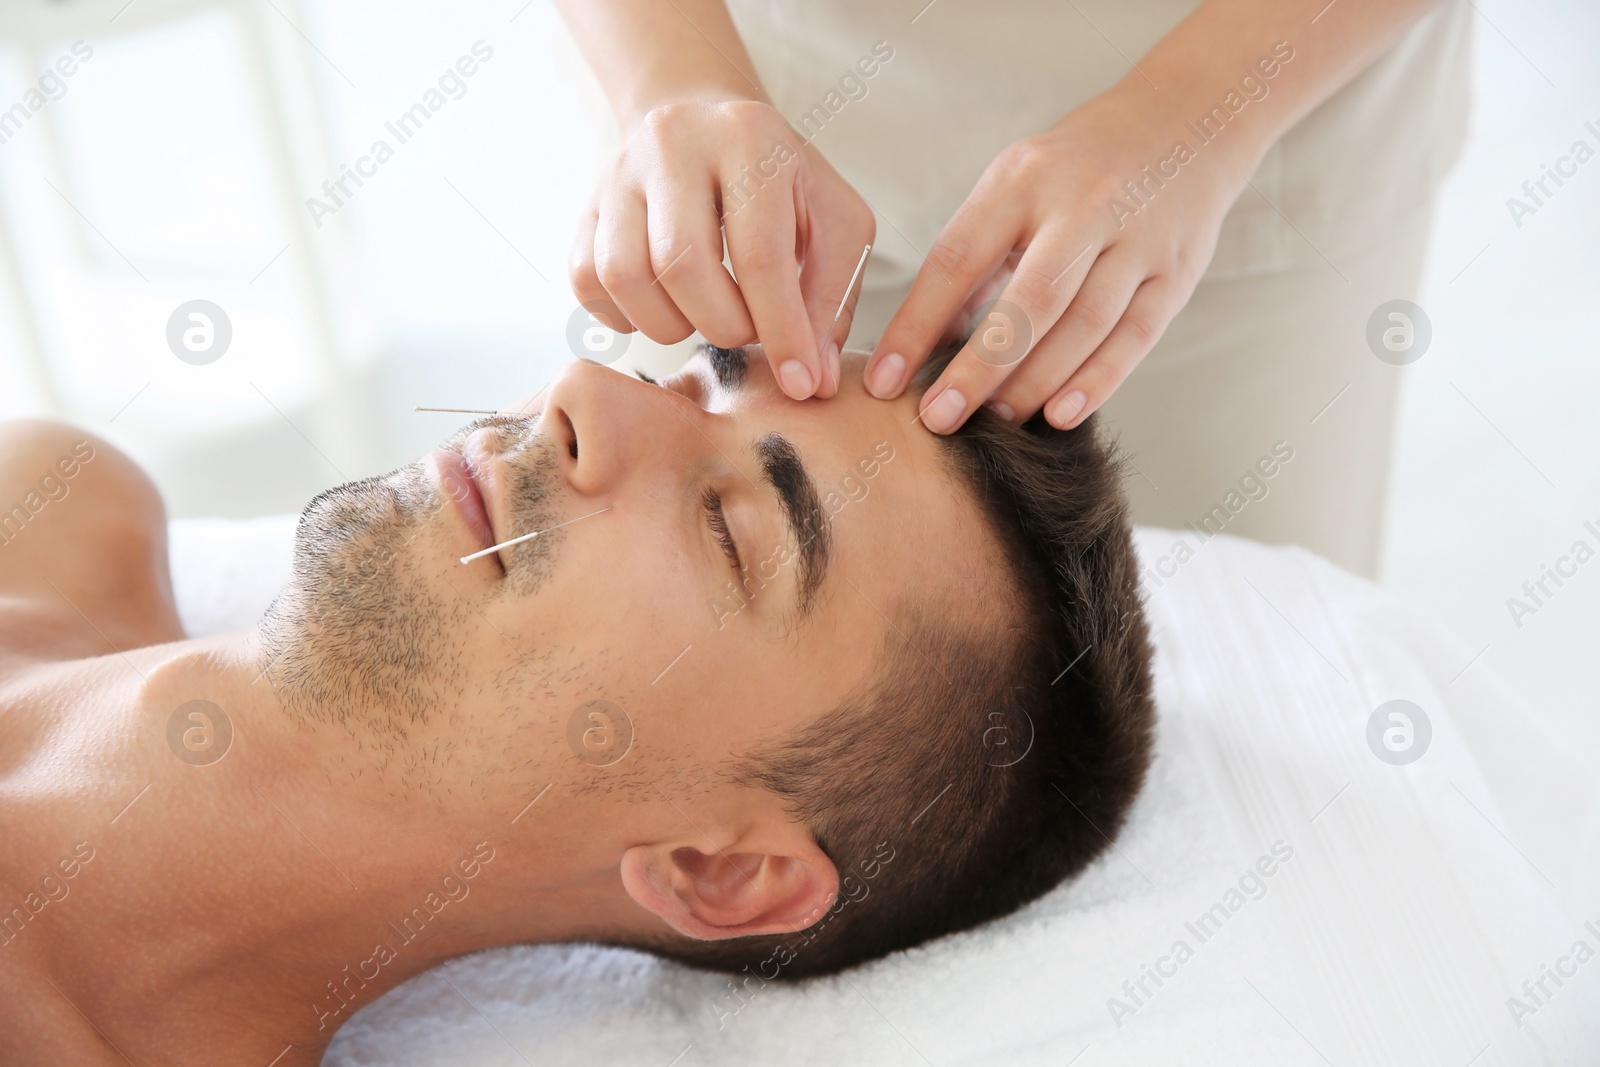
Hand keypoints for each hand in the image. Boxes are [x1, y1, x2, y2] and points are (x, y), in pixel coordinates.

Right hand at [571, 99, 875, 399]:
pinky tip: (664, 307)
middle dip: (723, 325)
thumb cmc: (779, 181)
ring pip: (624, 276)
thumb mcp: (834, 222)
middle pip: (683, 266)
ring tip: (705, 316)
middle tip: (748, 327)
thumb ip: (830, 298)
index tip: (799, 383)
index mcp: (748, 138)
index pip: (760, 255)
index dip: (781, 331)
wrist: (704, 124)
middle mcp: (673, 144)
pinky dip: (625, 315)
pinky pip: (587, 281)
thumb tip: (815, 380)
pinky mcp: (587, 207)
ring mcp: (619, 174)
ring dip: (670, 324)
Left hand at [864, 86, 1248, 431]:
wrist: (1188, 118)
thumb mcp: (1017, 184)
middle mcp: (1084, 203)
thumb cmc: (1078, 167)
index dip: (915, 325)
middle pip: (1026, 301)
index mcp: (1023, 178)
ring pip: (1083, 325)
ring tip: (995, 420)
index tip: (883, 381)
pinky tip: (1059, 414)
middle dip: (977, 368)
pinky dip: (1097, 380)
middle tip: (938, 420)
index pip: (957, 259)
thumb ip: (977, 257)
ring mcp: (1138, 236)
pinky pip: (1135, 336)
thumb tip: (924, 343)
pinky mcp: (1178, 269)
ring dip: (1034, 382)